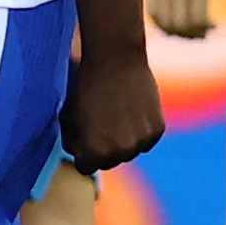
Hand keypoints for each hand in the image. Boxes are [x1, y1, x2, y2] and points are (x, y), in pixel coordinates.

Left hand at [62, 43, 165, 171]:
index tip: (82, 134)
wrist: (114, 58)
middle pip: (109, 161)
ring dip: (123, 140)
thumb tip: (77, 153)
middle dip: (103, 147)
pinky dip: (140, 129)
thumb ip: (72, 140)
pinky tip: (131, 110)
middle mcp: (120, 152)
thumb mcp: (68, 115)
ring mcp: (141, 142)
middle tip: (100, 122)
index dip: (82, 150)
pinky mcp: (157, 130)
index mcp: (95, 152)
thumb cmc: (85, 85)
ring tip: (115, 113)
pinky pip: (146, 139)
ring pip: (130, 151)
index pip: (86, 166)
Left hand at [145, 0, 225, 38]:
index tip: (180, 31)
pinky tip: (215, 24)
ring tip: (208, 30)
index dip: (167, 27)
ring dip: (196, 33)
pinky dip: (207, 26)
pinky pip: (199, 19)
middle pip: (168, 23)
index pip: (154, 14)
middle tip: (198, 34)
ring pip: (184, 25)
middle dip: (182, 34)